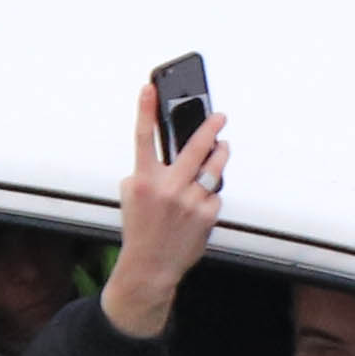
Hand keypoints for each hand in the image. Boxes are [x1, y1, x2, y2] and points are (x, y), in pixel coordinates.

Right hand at [104, 86, 225, 340]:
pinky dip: (210, 195)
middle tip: (219, 116)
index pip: (143, 137)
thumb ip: (146, 172)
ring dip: (220, 154)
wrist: (150, 267)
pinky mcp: (206, 215)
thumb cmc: (140, 230)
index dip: (145, 109)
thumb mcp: (132, 196)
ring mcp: (189, 201)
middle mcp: (166, 188)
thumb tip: (168, 153)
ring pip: (213, 168)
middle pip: (193, 147)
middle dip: (209, 127)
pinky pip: (214, 195)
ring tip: (222, 146)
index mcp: (142, 180)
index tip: (149, 88)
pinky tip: (202, 201)